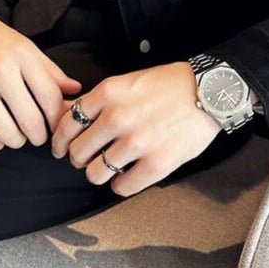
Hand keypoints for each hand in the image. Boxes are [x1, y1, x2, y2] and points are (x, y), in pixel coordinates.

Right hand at [0, 0, 82, 157]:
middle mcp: (0, 69)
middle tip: (37, 135)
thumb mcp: (24, 45)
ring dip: (15, 142)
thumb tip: (75, 91)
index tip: (56, 126)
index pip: (51, 98)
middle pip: (31, 121)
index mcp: (22, 54)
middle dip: (39, 136)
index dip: (58, 120)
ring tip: (15, 136)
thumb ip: (50, 70)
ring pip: (5, 133)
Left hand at [50, 61, 222, 196]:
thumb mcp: (128, 81)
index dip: (60, 139)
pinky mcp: (156, 164)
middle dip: (78, 158)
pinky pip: (122, 186)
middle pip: (77, 151)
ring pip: (95, 173)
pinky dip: (120, 185)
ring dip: (98, 173)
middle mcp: (117, 117)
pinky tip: (125, 176)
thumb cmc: (169, 83)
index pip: (67, 123)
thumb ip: (100, 99)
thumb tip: (69, 112)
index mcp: (108, 93)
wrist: (208, 92)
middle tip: (86, 158)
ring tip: (107, 167)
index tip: (61, 147)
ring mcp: (136, 142)